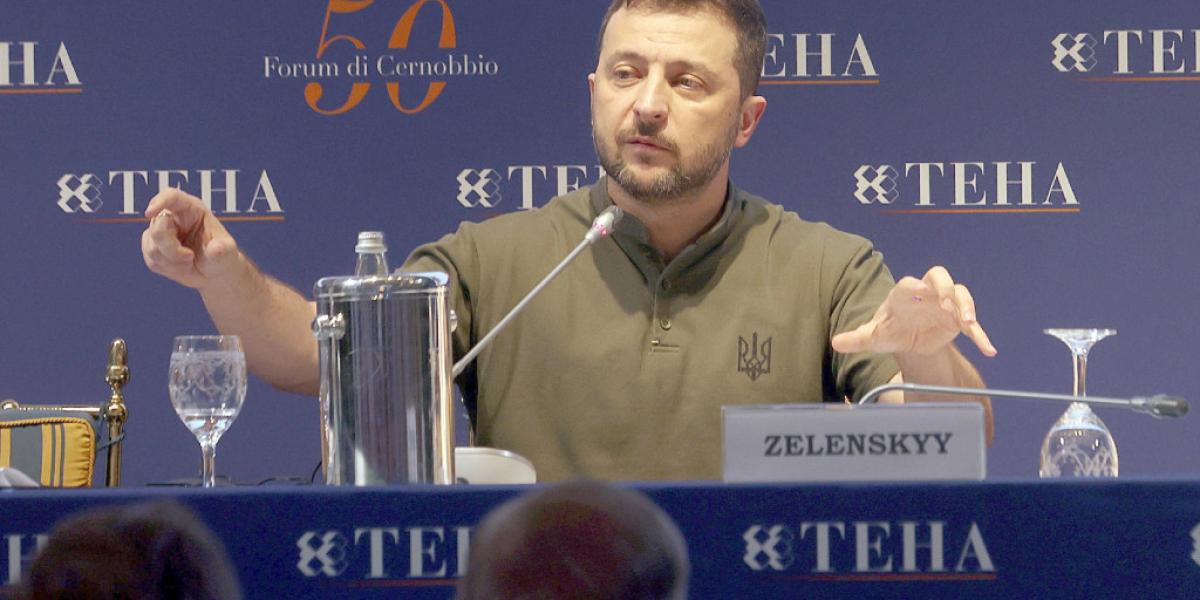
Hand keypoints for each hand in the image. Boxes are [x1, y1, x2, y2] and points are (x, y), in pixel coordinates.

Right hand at [140, 188, 239, 289]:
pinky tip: (181, 266)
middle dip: (172, 249)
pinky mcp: (151, 247)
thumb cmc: (221, 255)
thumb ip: (222, 249)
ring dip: (172, 261)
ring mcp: (159, 231)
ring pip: (152, 247)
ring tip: (189, 261)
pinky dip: (167, 268)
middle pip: (158, 228)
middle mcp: (172, 216)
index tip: (149, 213)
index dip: (159, 201)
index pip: (172, 197)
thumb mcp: (228, 252)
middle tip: (190, 257)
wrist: (214, 272)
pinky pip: (151, 259)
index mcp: (191, 209)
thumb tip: (216, 249)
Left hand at [831, 266, 996, 357]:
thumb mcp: (873, 337)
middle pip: (939, 276)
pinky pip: (972, 325)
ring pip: (960, 294)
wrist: (907, 339)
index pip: (908, 284)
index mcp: (903, 294)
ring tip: (967, 321)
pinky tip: (989, 349)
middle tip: (947, 300)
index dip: (914, 285)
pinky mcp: (957, 321)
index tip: (920, 290)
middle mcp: (926, 293)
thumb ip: (857, 338)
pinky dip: (981, 335)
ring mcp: (945, 304)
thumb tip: (836, 342)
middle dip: (944, 285)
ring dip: (965, 305)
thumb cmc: (889, 330)